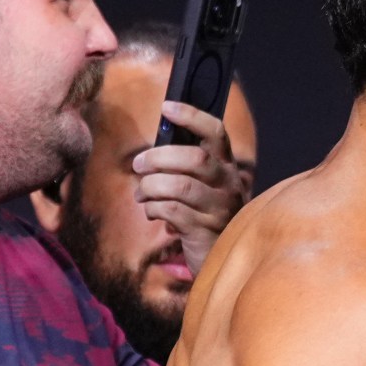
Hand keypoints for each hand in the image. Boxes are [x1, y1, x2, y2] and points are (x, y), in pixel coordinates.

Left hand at [134, 101, 250, 269]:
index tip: (167, 107)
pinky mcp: (206, 230)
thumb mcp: (199, 187)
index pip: (216, 133)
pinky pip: (172, 211)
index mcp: (226, 167)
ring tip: (141, 194)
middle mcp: (228, 185)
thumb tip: (150, 153)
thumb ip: (182, 167)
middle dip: (159, 157)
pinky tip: (152, 212)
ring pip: (180, 186)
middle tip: (138, 165)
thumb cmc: (202, 215)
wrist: (219, 259)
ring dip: (150, 187)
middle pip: (195, 158)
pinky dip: (154, 209)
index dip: (192, 117)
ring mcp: (220, 208)